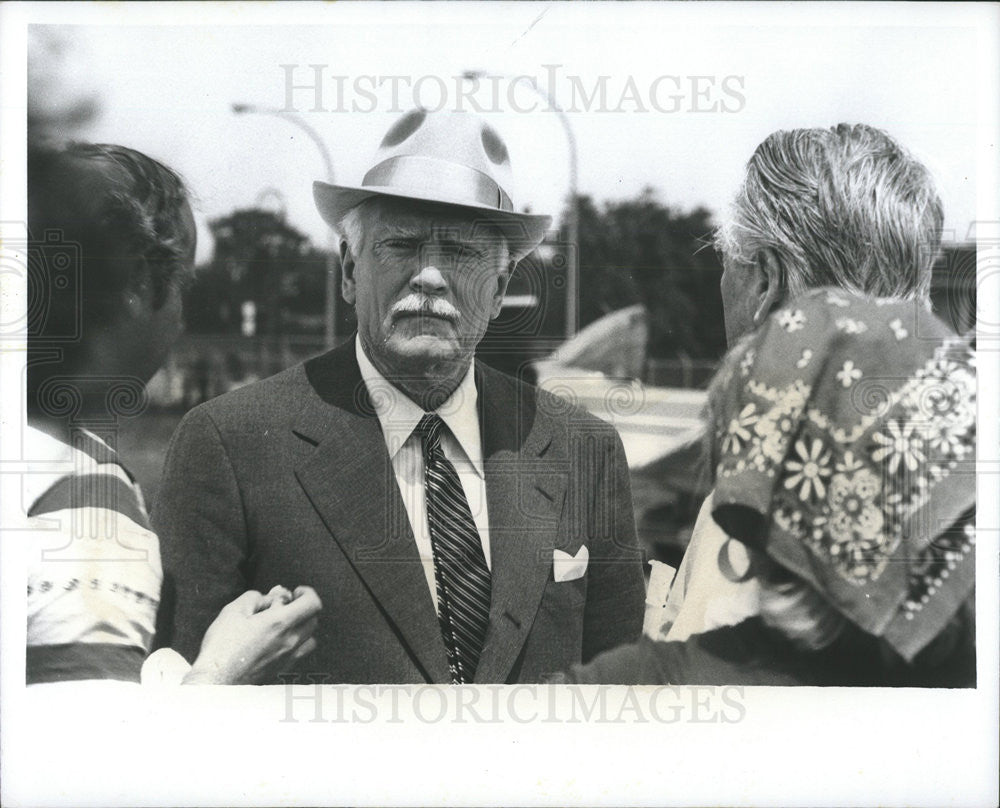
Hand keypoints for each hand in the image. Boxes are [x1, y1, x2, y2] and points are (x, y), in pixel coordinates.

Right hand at [182, 585, 321, 684]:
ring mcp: (288, 658)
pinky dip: (296, 643)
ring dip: (302, 626)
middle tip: (284, 606)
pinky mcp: (281, 670)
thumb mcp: (233, 611)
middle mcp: (289, 641)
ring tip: (283, 624)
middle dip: (302, 608)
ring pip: (310, 637)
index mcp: (280, 623)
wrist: (215, 683)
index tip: (295, 592)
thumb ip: (255, 597)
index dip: (306, 593)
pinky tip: (277, 641)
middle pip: (313, 619)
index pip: (312, 603)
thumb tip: (269, 597)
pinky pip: (300, 653)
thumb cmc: (221, 648)